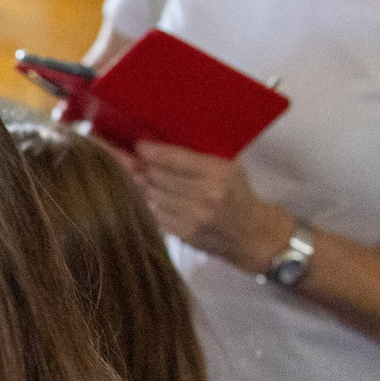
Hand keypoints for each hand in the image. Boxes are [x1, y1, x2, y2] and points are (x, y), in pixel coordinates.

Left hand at [128, 142, 293, 270]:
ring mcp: (193, 216)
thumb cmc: (237, 194)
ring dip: (140, 185)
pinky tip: (145, 196)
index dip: (151, 151)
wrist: (252, 234)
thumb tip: (156, 146)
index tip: (138, 146)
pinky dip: (147, 203)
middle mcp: (205, 195)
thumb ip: (197, 157)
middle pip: (157, 176)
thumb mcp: (228, 168)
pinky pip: (154, 213)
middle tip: (127, 159)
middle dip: (140, 167)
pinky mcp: (183, 233)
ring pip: (151, 195)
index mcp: (218, 173)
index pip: (174, 159)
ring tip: (132, 175)